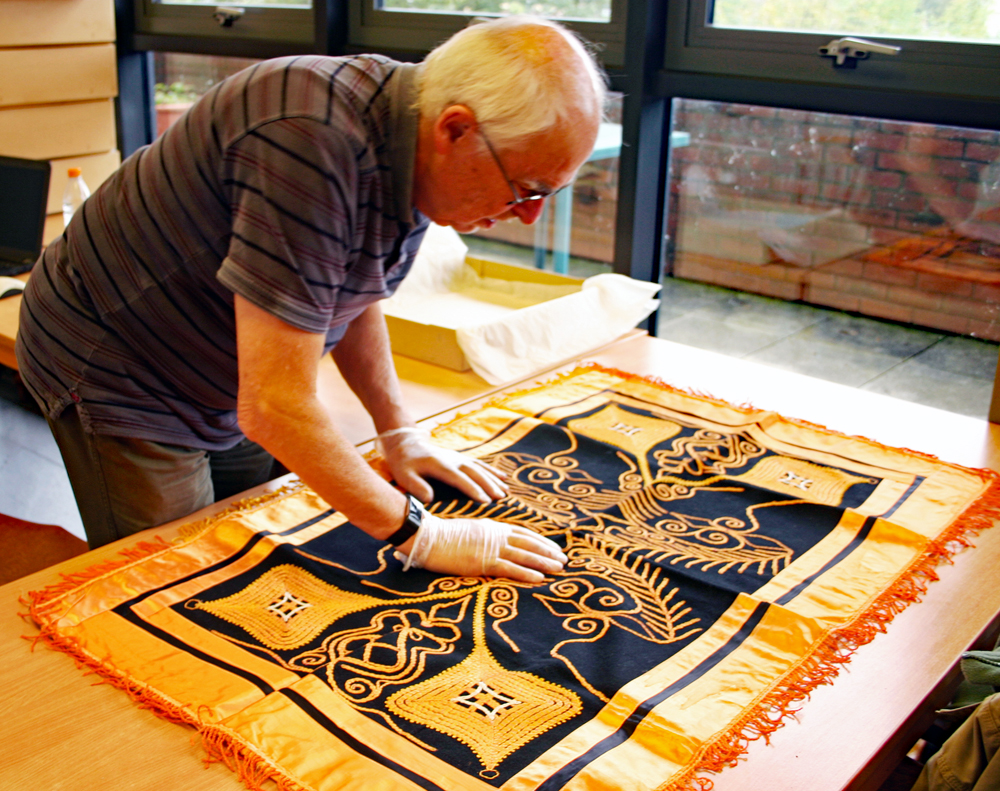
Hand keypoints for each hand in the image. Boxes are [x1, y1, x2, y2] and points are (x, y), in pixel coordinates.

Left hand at [376, 427, 506, 503]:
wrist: (407, 443)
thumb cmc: (404, 464)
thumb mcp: (404, 475)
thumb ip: (416, 486)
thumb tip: (429, 499)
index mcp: (439, 465)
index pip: (459, 479)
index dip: (472, 489)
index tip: (485, 500)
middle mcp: (453, 460)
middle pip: (474, 472)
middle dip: (489, 485)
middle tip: (501, 498)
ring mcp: (458, 457)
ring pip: (480, 468)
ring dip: (494, 479)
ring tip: (506, 492)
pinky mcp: (461, 458)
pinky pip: (480, 464)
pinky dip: (492, 471)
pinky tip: (504, 478)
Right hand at [397, 513, 566, 582]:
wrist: (427, 536)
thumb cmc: (443, 535)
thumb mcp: (470, 530)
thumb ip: (484, 535)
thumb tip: (494, 542)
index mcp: (493, 527)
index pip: (523, 533)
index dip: (540, 541)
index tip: (553, 547)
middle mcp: (496, 536)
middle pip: (529, 543)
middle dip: (548, 551)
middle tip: (564, 559)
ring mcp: (490, 548)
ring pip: (524, 555)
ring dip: (544, 562)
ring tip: (559, 568)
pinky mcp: (483, 562)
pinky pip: (509, 568)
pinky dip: (526, 573)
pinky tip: (539, 579)